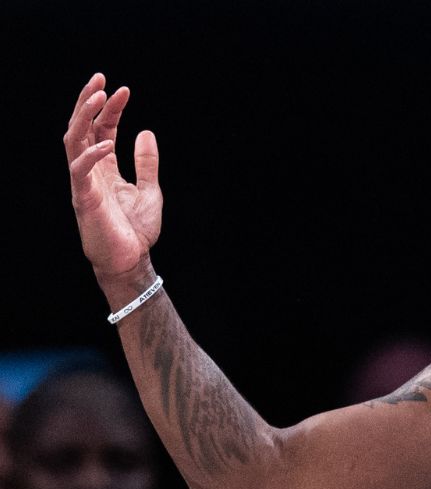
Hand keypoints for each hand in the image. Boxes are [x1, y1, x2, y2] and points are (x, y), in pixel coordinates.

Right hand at [64, 73, 161, 289]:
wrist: (132, 261)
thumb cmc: (136, 230)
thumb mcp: (149, 190)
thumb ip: (146, 163)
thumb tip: (146, 132)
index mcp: (105, 169)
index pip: (102, 130)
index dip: (111, 109)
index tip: (125, 90)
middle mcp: (90, 172)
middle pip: (81, 129)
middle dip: (88, 102)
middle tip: (100, 78)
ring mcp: (84, 184)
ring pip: (73, 142)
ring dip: (84, 117)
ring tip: (98, 95)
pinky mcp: (84, 200)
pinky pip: (80, 172)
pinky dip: (91, 155)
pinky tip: (108, 141)